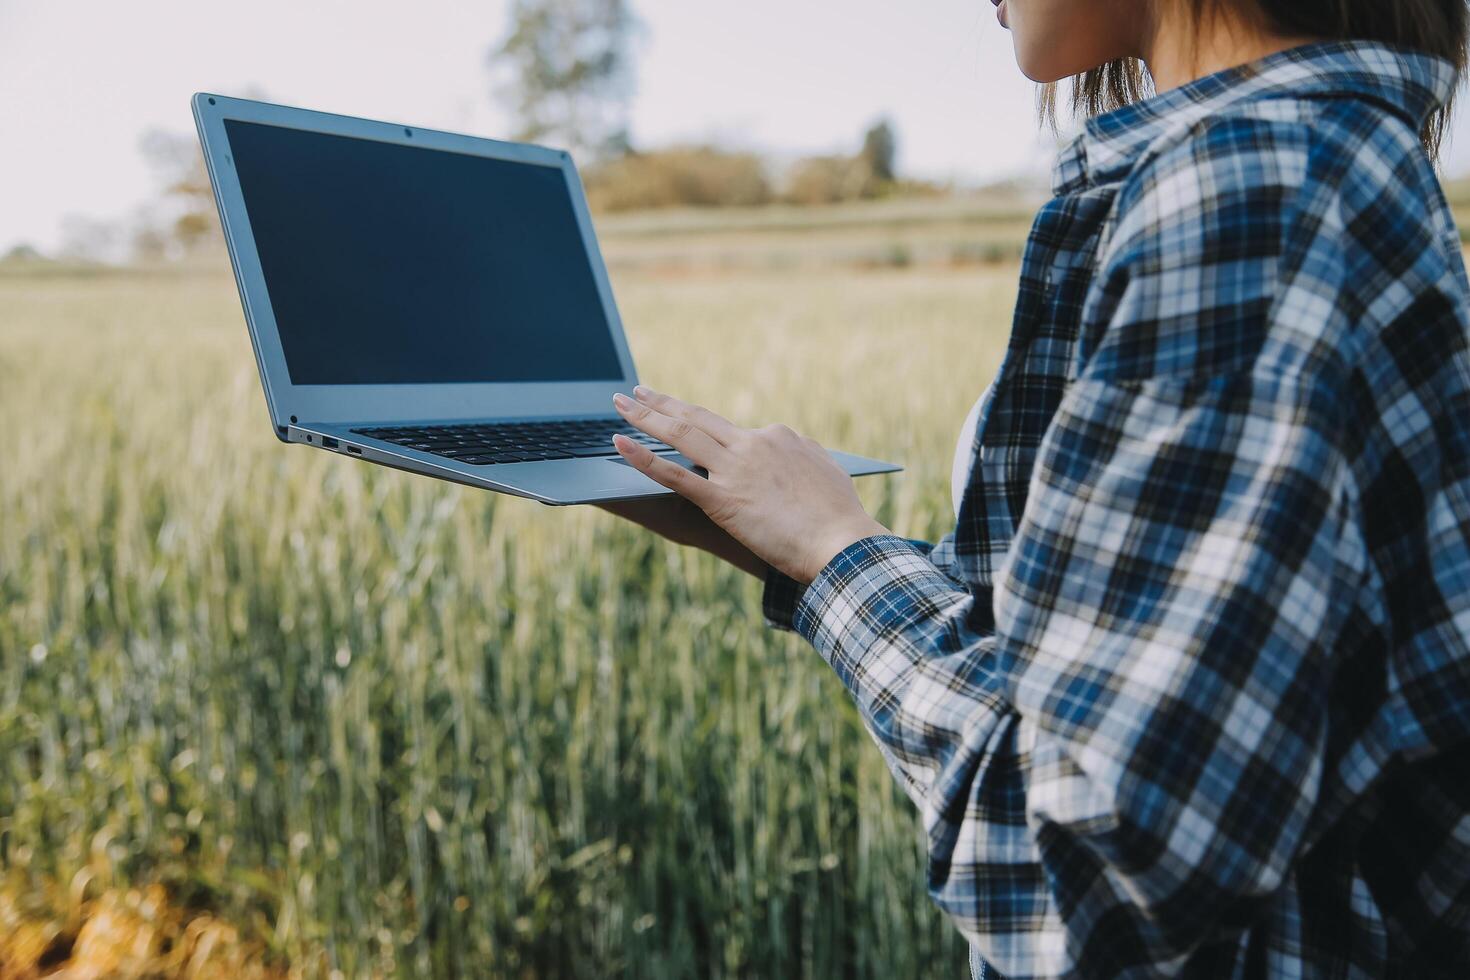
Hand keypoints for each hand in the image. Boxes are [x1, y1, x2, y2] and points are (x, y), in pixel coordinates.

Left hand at [610, 385, 889, 584]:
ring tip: (619, 403)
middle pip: (696, 418)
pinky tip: (619, 443)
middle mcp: (752, 444)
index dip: (710, 435)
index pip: (734, 431)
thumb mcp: (826, 471)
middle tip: (636, 391)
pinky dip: (643, 457)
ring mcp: (735, 470)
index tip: (691, 433)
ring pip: (680, 435)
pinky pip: (673, 474)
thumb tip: (791, 444)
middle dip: (661, 403)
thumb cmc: (840, 517)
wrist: (842, 543)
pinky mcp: (722, 500)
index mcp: (777, 437)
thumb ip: (802, 456)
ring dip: (644, 417)